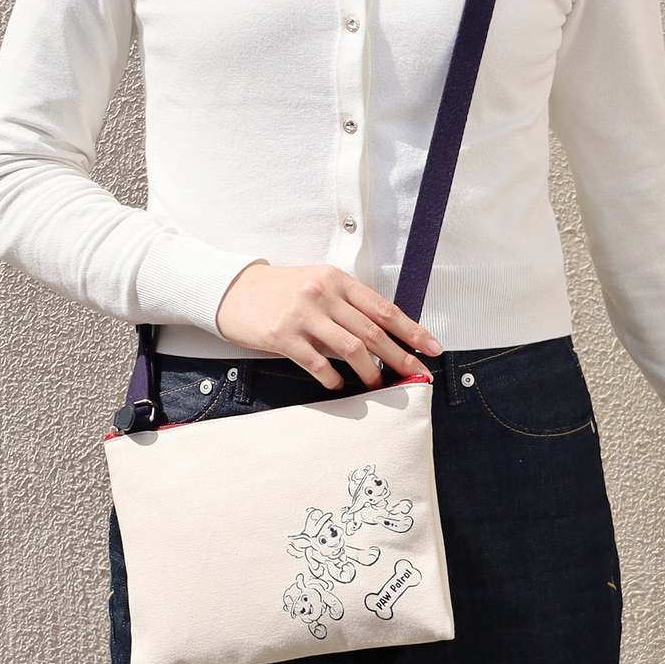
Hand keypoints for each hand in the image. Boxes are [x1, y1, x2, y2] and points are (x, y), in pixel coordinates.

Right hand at [216, 263, 442, 389]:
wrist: (233, 290)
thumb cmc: (280, 289)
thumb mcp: (317, 284)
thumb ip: (346, 304)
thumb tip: (382, 334)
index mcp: (337, 279)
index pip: (383, 308)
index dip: (411, 330)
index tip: (432, 347)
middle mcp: (323, 293)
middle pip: (372, 331)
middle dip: (399, 356)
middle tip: (415, 373)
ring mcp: (303, 314)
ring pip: (351, 348)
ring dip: (369, 371)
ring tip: (377, 384)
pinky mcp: (283, 335)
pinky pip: (317, 363)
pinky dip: (333, 378)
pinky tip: (339, 384)